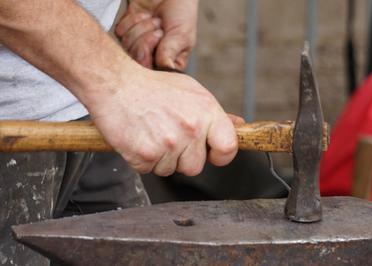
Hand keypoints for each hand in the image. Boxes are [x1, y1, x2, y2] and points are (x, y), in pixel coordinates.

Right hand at [86, 65, 237, 176]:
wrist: (116, 83)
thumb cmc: (153, 87)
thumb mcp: (190, 92)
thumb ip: (215, 114)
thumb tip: (238, 125)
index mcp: (206, 112)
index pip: (229, 148)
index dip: (220, 155)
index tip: (211, 153)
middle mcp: (190, 129)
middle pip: (195, 166)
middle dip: (182, 158)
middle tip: (167, 136)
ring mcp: (168, 143)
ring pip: (170, 170)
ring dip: (160, 158)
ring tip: (150, 133)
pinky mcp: (145, 154)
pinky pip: (148, 170)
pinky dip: (141, 159)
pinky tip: (138, 138)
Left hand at [115, 0, 197, 70]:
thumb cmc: (181, 12)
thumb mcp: (182, 35)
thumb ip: (169, 54)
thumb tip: (161, 72)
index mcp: (168, 64)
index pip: (152, 74)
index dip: (150, 58)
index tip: (161, 40)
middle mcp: (151, 58)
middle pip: (136, 62)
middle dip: (147, 41)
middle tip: (159, 30)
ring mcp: (137, 45)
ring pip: (127, 46)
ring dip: (142, 27)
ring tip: (155, 20)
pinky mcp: (126, 31)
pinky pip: (120, 32)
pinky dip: (133, 19)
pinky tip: (145, 15)